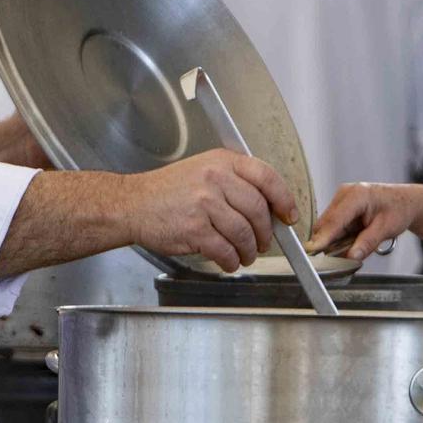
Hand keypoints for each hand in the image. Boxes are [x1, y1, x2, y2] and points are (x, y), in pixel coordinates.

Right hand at [127, 149, 297, 271]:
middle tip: (264, 242)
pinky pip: (225, 250)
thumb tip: (270, 208)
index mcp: (222, 162)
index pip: (266, 177)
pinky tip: (228, 261)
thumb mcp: (203, 171)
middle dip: (266, 233)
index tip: (289, 215)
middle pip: (258, 210)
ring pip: (244, 234)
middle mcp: (215, 179)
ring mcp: (204, 204)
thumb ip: (235, 183)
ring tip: (245, 255)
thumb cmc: (167, 191)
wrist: (133, 204)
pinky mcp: (194, 229)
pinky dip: (231, 261)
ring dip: (249, 251)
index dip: (284, 199)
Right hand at [311, 183, 422, 263]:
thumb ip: (367, 243)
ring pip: (327, 227)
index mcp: (356, 195)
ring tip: (359, 242)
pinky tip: (356, 237)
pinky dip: (340, 237)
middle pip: (326, 224)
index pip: (334, 220)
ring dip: (336, 240)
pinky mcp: (340, 207)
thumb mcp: (386, 229)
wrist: (406, 201)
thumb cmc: (399, 210)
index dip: (323, 237)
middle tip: (344, 257)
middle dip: (329, 243)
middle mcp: (344, 194)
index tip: (313, 251)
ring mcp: (341, 199)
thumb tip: (351, 257)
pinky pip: (333, 226)